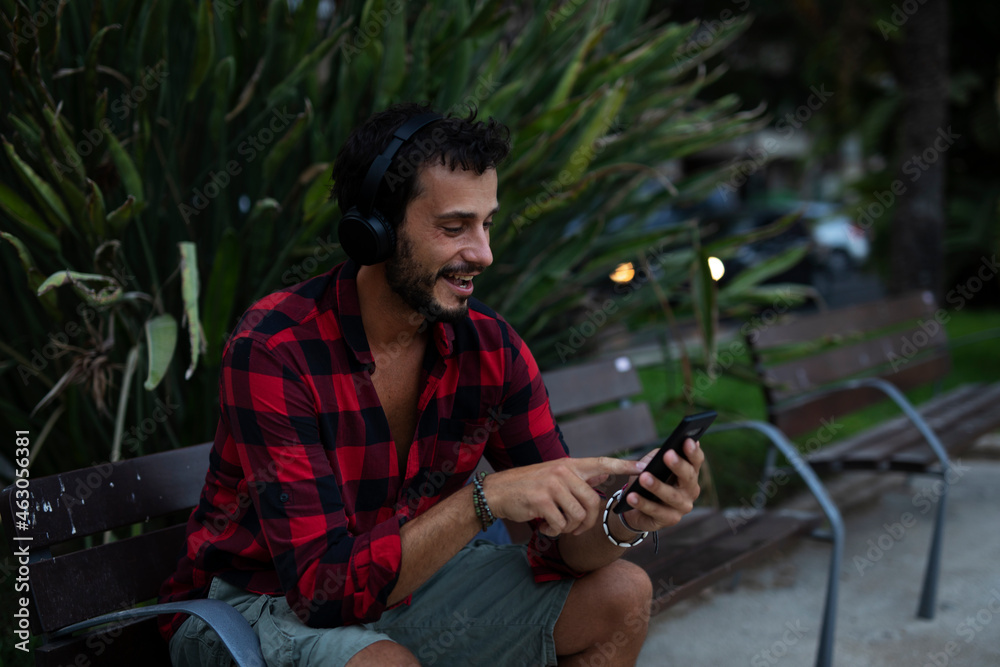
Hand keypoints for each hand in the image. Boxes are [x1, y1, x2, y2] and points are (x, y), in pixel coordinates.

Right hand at [484, 457, 642, 536]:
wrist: (498, 492)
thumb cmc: (529, 486)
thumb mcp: (556, 474)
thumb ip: (582, 475)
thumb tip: (608, 471)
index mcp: (569, 465)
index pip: (603, 462)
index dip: (625, 465)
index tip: (645, 467)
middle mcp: (563, 472)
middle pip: (592, 502)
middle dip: (587, 522)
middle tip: (575, 528)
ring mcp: (552, 486)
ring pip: (577, 516)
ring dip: (568, 528)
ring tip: (556, 524)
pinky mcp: (542, 502)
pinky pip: (560, 524)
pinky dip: (554, 530)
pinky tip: (544, 526)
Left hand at [618, 438, 703, 532]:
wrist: (636, 507)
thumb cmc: (647, 480)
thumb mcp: (650, 465)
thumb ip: (656, 457)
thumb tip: (662, 451)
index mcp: (689, 473)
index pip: (696, 461)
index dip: (693, 451)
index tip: (687, 440)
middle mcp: (690, 490)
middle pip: (688, 477)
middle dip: (678, 465)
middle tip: (668, 454)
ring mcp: (682, 506)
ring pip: (671, 496)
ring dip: (657, 486)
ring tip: (644, 477)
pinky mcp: (670, 520)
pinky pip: (656, 511)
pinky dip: (642, 503)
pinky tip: (631, 496)